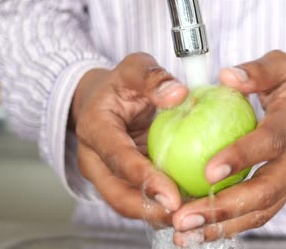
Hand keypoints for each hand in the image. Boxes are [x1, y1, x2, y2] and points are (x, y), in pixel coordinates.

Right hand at [70, 53, 187, 227]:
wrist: (102, 99)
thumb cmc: (120, 84)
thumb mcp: (134, 68)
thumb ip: (153, 77)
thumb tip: (179, 94)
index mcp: (94, 128)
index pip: (117, 159)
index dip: (144, 179)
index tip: (172, 195)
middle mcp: (96, 158)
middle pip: (118, 195)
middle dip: (150, 211)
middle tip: (185, 216)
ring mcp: (107, 173)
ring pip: (128, 203)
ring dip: (157, 214)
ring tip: (190, 216)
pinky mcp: (121, 179)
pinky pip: (139, 197)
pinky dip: (161, 205)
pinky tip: (189, 205)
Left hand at [171, 50, 285, 245]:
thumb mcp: (284, 68)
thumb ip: (257, 71)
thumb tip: (226, 77)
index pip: (272, 141)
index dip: (242, 157)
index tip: (209, 171)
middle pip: (266, 190)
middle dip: (223, 208)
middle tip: (184, 217)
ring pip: (262, 210)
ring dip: (222, 226)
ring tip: (184, 234)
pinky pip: (260, 214)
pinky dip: (230, 226)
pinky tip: (201, 231)